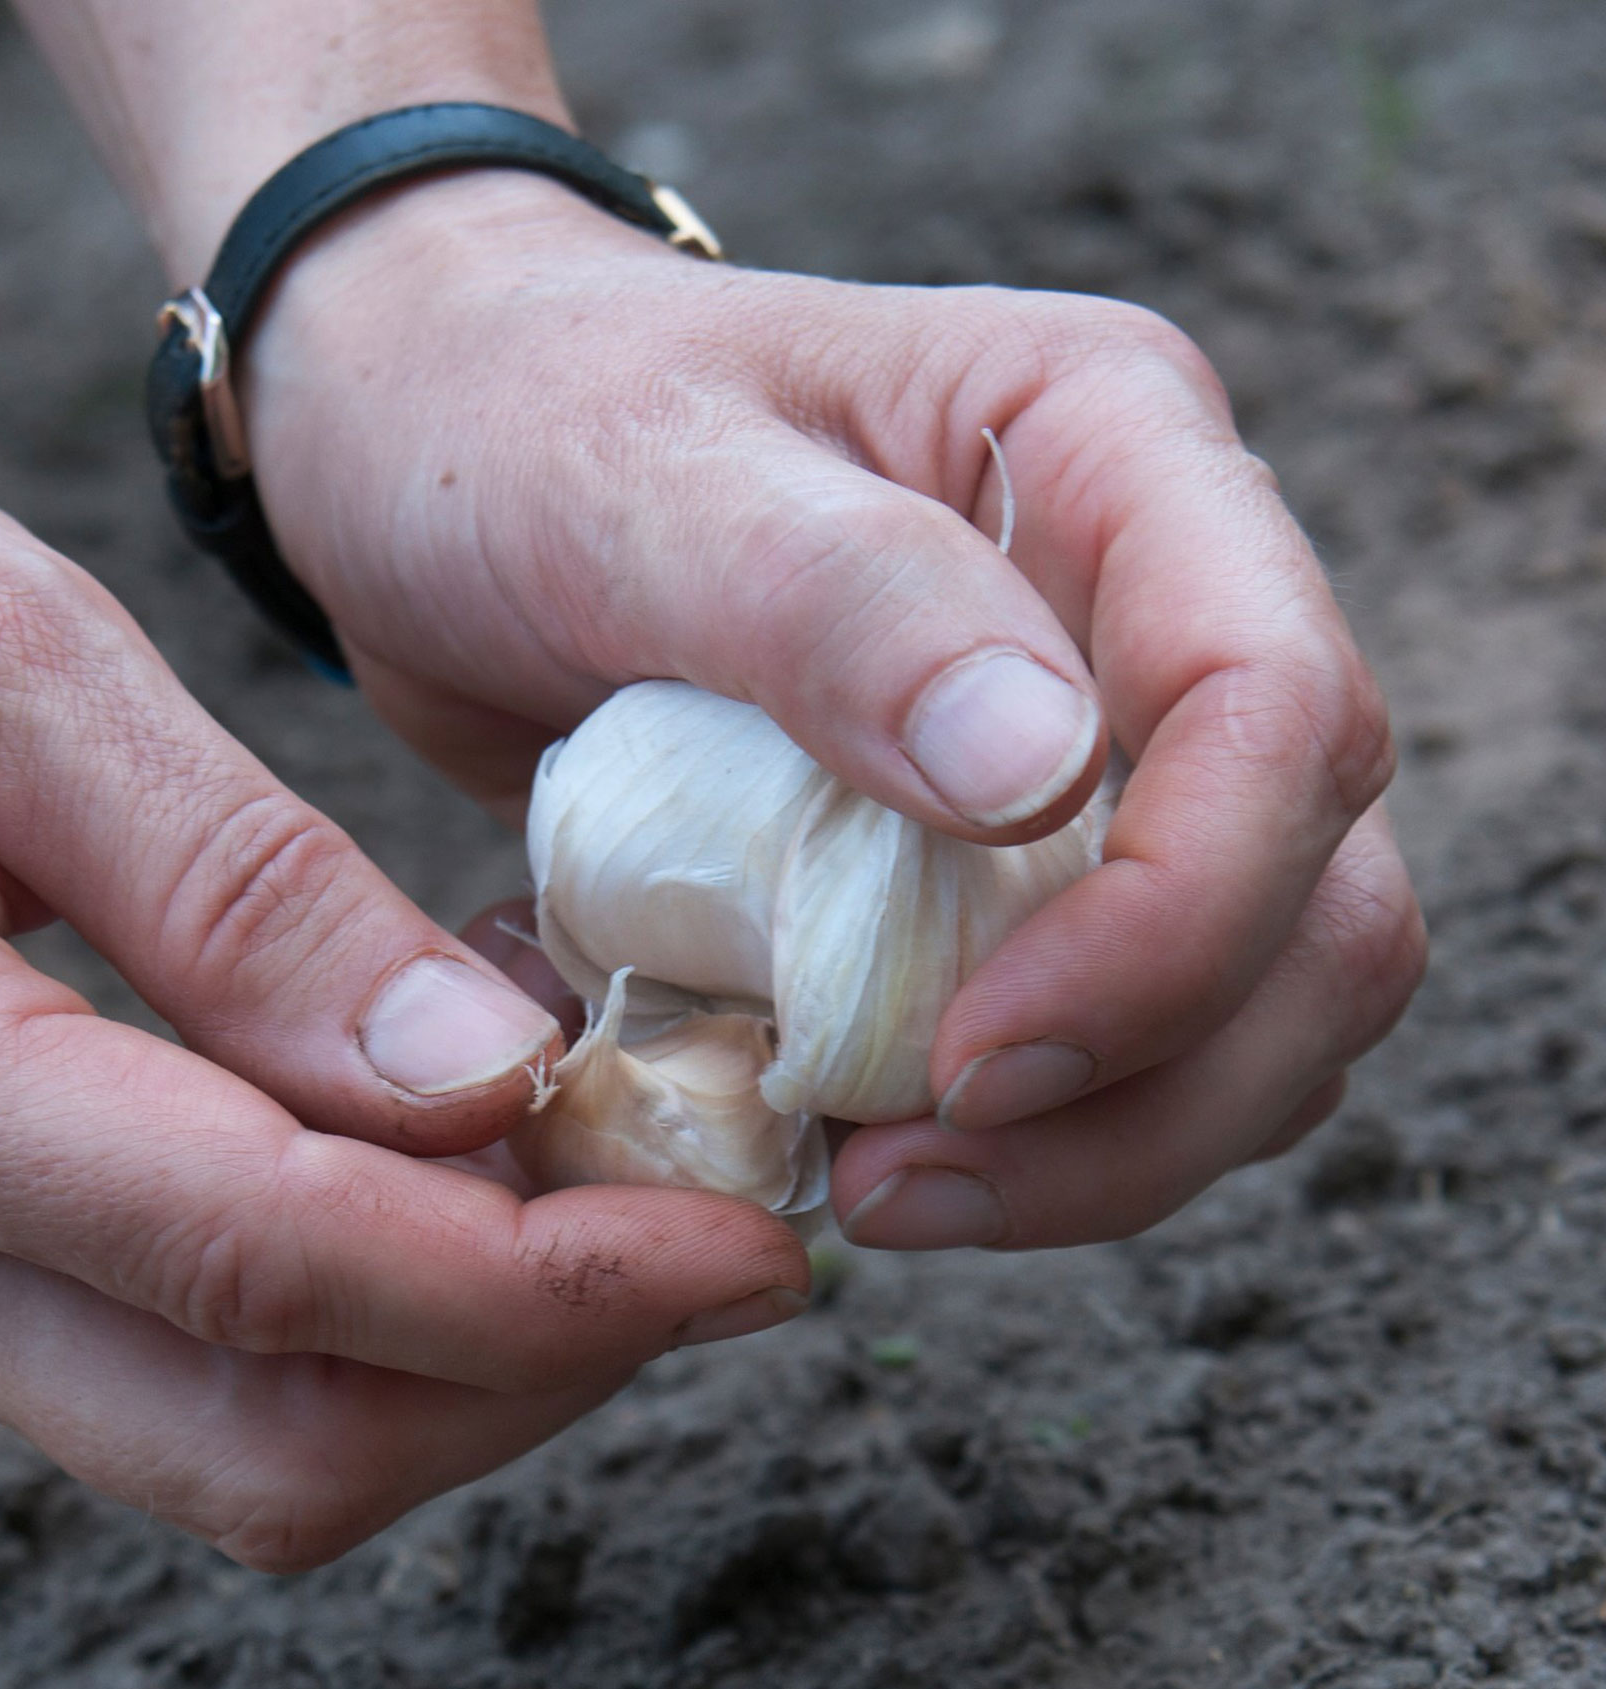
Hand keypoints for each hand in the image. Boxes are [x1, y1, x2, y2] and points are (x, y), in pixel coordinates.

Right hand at [0, 401, 805, 1563]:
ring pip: (234, 1457)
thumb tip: (476, 1077)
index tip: (740, 1244)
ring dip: (464, 1369)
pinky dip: (365, 1327)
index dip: (536, 1283)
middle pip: (263, 1444)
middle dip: (534, 1372)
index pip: (257, 1261)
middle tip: (715, 1237)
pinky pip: (183, 1384)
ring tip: (611, 1193)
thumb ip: (236, 886)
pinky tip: (459, 1178)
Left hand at [245, 175, 1423, 1247]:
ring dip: (1100, 1152)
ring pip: (1255, 1018)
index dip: (1176, 931)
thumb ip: (835, 606)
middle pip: (1319, 910)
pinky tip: (859, 1151)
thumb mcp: (633, 483)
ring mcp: (1110, 756)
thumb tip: (1049, 770)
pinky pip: (1123, 1056)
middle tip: (908, 1176)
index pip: (1281, 718)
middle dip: (1157, 1092)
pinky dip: (1028, 1150)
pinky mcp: (1029, 878)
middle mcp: (1158, 606)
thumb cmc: (522, 433)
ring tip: (873, 1182)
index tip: (967, 1058)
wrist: (442, 469)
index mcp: (1114, 452)